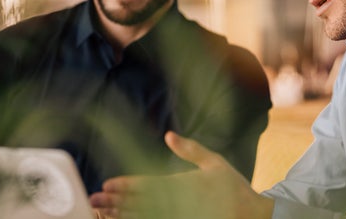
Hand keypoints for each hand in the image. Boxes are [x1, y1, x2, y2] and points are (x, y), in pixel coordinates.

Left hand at [89, 131, 274, 218]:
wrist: (251, 215)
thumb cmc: (233, 187)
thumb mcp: (215, 162)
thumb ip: (190, 149)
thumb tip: (168, 135)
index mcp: (186, 182)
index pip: (149, 184)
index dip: (127, 184)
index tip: (107, 185)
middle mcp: (180, 202)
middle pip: (141, 202)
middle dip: (116, 201)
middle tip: (93, 200)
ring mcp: (181, 216)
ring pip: (145, 217)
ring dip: (121, 215)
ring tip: (101, 213)